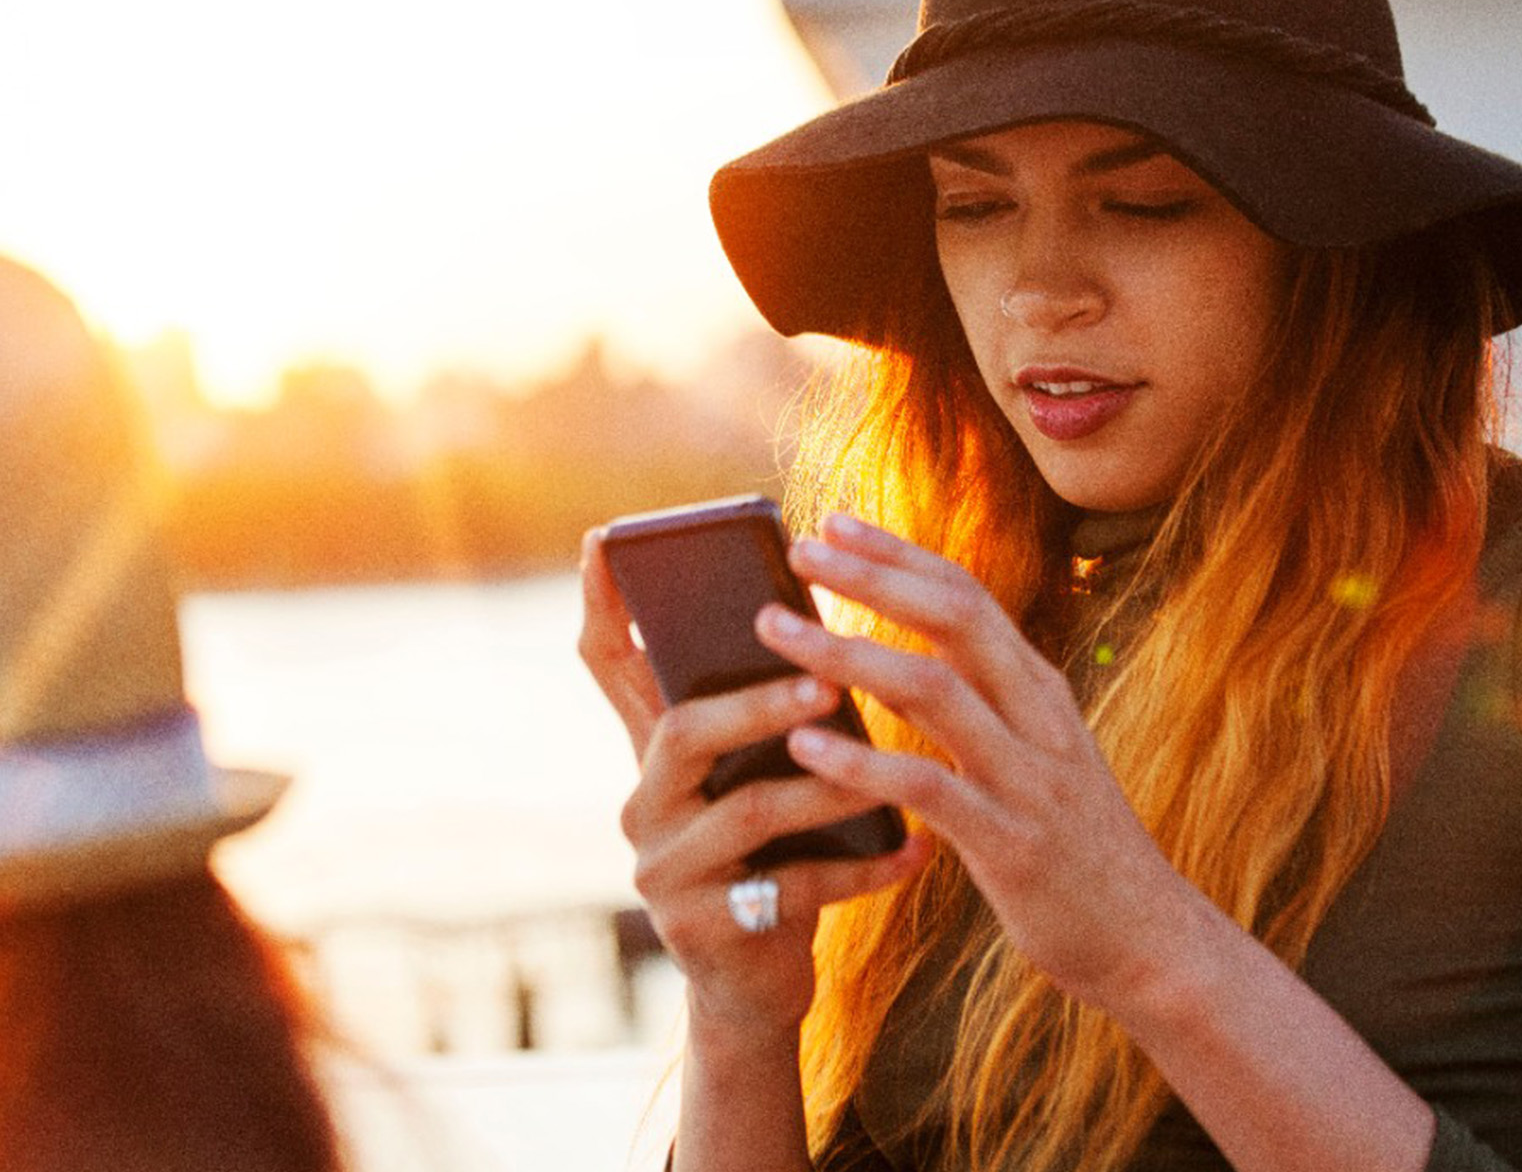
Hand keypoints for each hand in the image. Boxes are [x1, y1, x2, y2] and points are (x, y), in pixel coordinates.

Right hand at [577, 529, 928, 1035]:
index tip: (604, 539)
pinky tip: (917, 852)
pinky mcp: (702, 929)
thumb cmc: (774, 854)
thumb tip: (816, 620)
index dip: (604, 604)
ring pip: (748, 810)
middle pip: (684, 731)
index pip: (609, 665)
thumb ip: (762, 713)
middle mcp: (644, 802)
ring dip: (829, 788)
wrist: (757, 983)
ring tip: (893, 775)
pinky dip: (862, 868)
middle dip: (759, 703)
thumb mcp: (756, 776)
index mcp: (657, 752)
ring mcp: (665, 869)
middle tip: (826, 684)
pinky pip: (792, 887)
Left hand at [762, 514, 1197, 1013]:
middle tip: (798, 547)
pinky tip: (804, 746)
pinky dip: (863, 762)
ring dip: (848, 653)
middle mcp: (1038, 717)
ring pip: (933, 689)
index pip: (966, 594)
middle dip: (871, 575)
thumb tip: (888, 664)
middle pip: (953, 616)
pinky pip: (929, 788)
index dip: (898, 552)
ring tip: (777, 633)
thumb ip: (976, 707)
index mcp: (1040, 690)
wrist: (1151, 941)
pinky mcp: (1012, 844)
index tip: (832, 520)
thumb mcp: (1035, 757)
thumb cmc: (1074, 847)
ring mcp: (1028, 778)